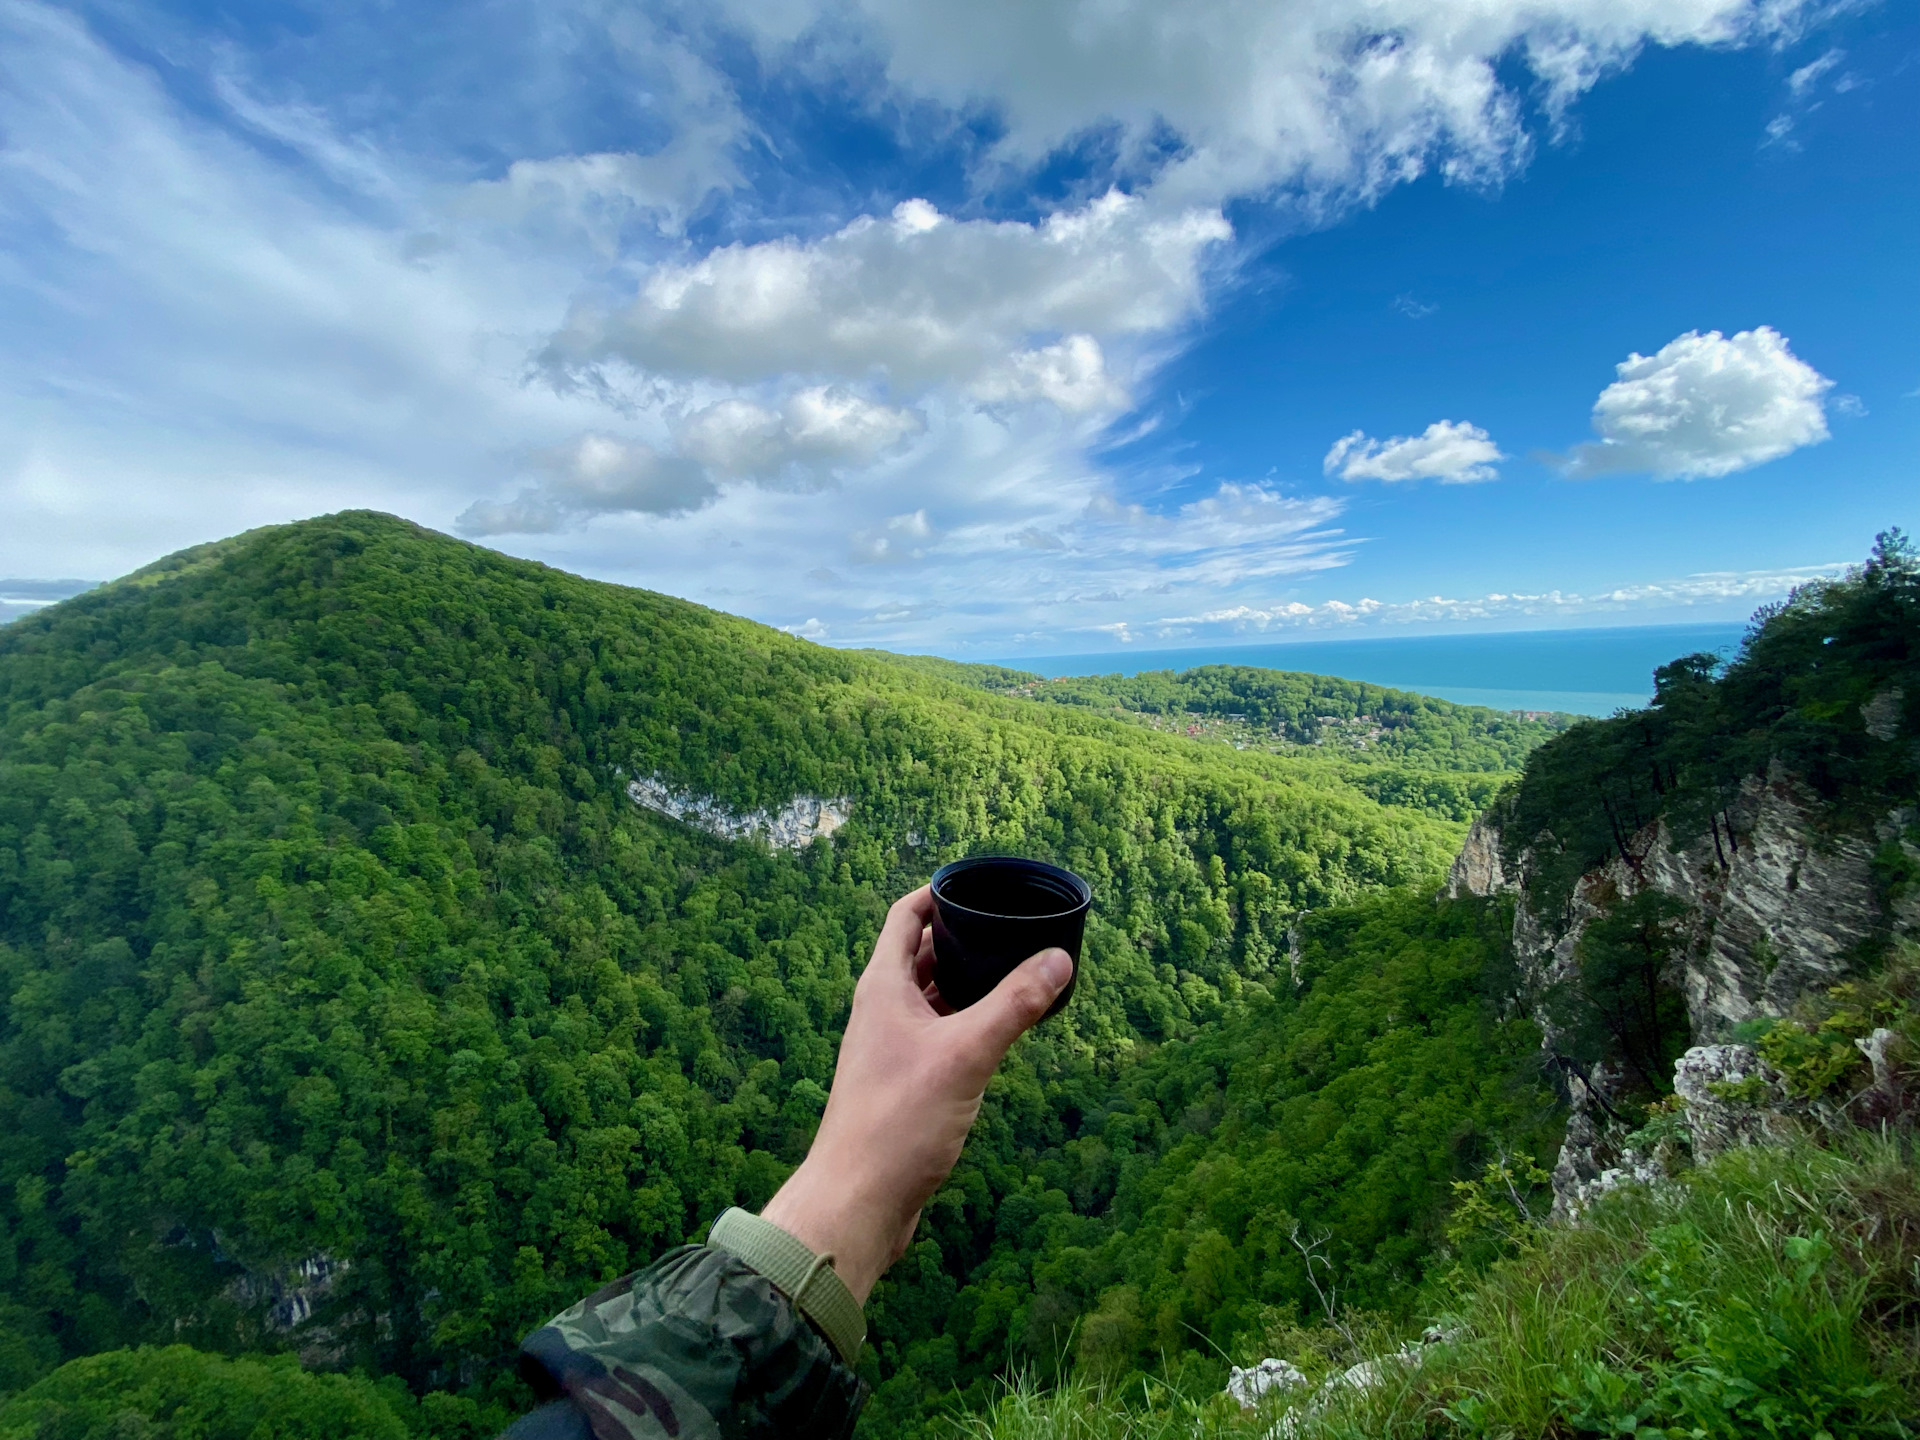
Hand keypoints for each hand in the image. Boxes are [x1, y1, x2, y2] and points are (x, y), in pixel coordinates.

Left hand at [759, 885, 1073, 1303]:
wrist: (857, 1200)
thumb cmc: (898, 1122)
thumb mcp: (967, 1054)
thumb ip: (1013, 1004)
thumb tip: (1059, 957)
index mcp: (883, 987)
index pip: (905, 916)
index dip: (938, 893)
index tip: (977, 883)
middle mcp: (880, 1011)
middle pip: (920, 955)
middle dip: (961, 939)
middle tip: (1008, 929)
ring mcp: (888, 1049)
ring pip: (929, 999)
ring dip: (963, 984)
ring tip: (1011, 974)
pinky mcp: (900, 1084)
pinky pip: (934, 1036)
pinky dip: (962, 1024)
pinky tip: (993, 1036)